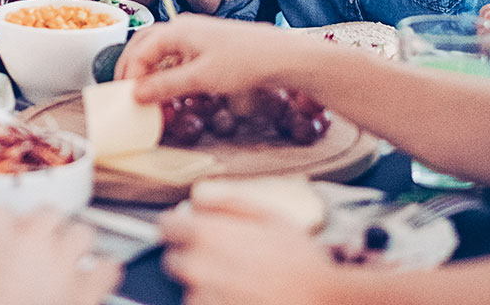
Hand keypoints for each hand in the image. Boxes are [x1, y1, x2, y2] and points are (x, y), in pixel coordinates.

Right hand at [0, 206, 121, 304]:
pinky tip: (99, 276)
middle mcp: (30, 234)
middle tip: (38, 249)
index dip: (4, 229)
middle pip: (48, 214)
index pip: (1, 212)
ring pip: (81, 233)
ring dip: (76, 246)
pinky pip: (107, 268)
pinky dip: (104, 272)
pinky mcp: (84, 288)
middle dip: (45, 230)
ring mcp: (60, 259)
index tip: (3, 241)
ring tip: (70, 259)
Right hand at [115, 14, 306, 103]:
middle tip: (124, 90)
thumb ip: (166, 86)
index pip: (140, 50)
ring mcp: (196, 35)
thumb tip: (136, 93)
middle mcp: (183, 27)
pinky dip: (166, 70)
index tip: (127, 97)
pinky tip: (169, 87)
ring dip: (149, 68)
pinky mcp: (207, 45)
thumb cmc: (242, 62)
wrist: (280, 55)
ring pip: (161, 49)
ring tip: (144, 91)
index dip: (129, 74)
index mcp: (177, 30)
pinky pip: (176, 55)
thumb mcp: (201, 79)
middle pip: (145, 43)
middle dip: (132, 66)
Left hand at [161, 200, 335, 304]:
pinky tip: (243, 298)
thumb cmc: (300, 261)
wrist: (323, 303)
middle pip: (175, 259)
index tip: (193, 230)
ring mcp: (202, 299)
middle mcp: (198, 268)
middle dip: (194, 257)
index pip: (166, 226)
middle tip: (227, 260)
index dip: (181, 226)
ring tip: (242, 283)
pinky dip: (217, 303)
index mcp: (208, 235)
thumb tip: (197, 196)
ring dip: (207, 285)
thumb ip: (227, 201)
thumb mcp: (270, 216)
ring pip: (190, 289)